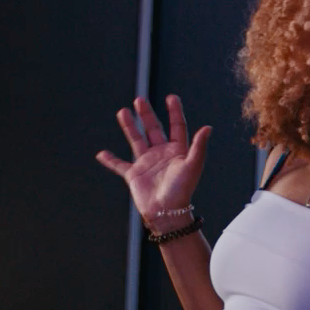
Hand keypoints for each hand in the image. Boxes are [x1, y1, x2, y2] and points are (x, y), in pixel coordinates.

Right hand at [96, 95, 212, 230]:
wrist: (167, 211)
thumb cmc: (183, 189)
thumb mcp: (193, 165)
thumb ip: (199, 146)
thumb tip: (208, 127)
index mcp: (178, 151)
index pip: (177, 126)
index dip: (175, 112)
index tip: (171, 97)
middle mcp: (162, 154)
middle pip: (153, 129)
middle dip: (147, 114)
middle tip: (140, 100)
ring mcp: (147, 163)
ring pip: (136, 140)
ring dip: (129, 127)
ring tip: (122, 112)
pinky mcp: (134, 175)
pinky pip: (120, 165)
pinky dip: (110, 160)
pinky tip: (101, 154)